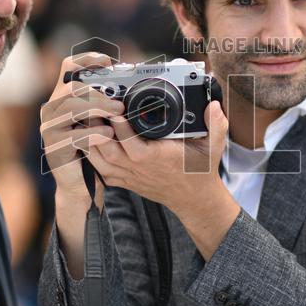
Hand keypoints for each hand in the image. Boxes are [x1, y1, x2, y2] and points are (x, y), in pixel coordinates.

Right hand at [39, 53, 122, 197]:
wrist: (79, 185)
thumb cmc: (92, 150)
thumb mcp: (97, 121)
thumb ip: (103, 103)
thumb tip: (127, 85)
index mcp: (62, 98)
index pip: (68, 66)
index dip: (87, 60)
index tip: (109, 63)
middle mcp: (51, 109)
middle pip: (72, 87)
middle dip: (99, 92)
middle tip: (120, 103)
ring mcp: (50, 128)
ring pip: (71, 106)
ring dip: (98, 108)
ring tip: (118, 113)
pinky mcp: (54, 147)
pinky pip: (74, 135)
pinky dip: (94, 133)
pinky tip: (109, 135)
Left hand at [86, 101, 229, 211]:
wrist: (195, 199)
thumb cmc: (200, 171)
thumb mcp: (213, 147)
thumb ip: (216, 125)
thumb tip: (215, 106)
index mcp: (156, 157)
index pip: (129, 141)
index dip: (118, 123)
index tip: (114, 105)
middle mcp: (139, 168)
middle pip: (107, 150)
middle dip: (97, 129)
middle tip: (94, 109)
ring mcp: (130, 176)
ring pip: (100, 161)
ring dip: (91, 142)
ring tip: (89, 121)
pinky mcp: (126, 182)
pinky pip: (101, 171)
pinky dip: (93, 157)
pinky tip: (91, 142)